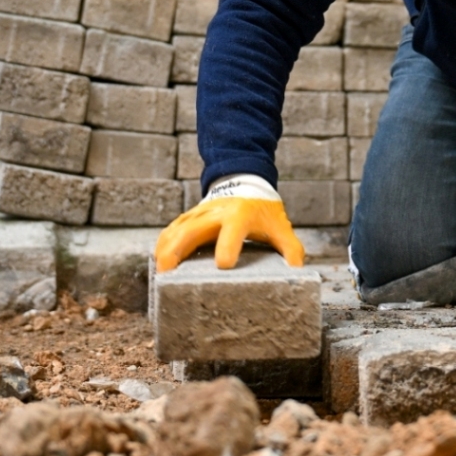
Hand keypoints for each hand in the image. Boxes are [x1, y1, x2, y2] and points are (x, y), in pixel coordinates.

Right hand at [154, 175, 305, 272]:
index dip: (227, 245)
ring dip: (165, 250)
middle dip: (178, 250)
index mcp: (240, 214)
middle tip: (169, 273)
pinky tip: (158, 262)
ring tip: (159, 273)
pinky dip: (163, 245)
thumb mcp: (280, 226)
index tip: (223, 264)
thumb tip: (297, 272)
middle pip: (191, 230)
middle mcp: (215, 212)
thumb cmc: (262, 211)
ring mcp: (199, 213)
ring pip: (176, 229)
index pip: (232, 230)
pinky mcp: (189, 217)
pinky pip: (171, 230)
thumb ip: (291, 249)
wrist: (245, 182)